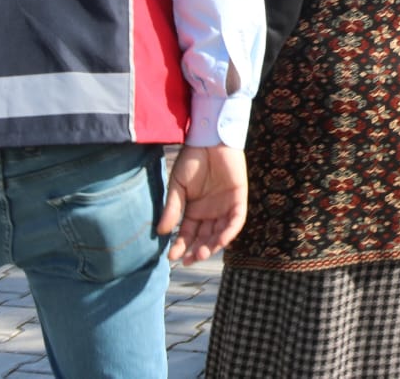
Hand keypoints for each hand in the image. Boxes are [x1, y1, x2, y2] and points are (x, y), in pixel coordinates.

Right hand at [158, 144, 247, 264]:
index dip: (180, 245)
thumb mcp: (177, 186)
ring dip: (212, 245)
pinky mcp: (239, 199)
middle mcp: (210, 212)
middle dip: (197, 250)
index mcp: (194, 210)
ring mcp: (225, 206)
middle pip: (204, 237)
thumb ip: (172, 208)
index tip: (171, 256)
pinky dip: (229, 232)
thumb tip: (161, 232)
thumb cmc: (191, 160)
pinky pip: (236, 220)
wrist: (208, 139)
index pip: (188, 233)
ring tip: (201, 254)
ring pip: (220, 233)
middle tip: (188, 260)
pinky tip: (219, 241)